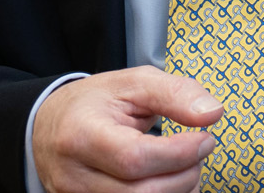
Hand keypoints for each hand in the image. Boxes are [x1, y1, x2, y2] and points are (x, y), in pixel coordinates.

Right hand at [33, 67, 220, 192]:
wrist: (50, 125)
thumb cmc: (95, 102)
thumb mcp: (136, 82)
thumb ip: (177, 93)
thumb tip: (212, 113)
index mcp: (80, 135)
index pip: (134, 158)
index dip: (179, 154)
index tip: (205, 139)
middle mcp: (72, 176)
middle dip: (184, 176)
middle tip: (200, 152)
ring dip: (176, 192)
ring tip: (188, 169)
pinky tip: (171, 183)